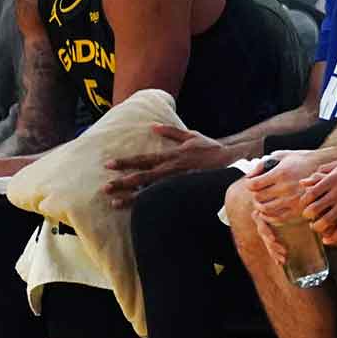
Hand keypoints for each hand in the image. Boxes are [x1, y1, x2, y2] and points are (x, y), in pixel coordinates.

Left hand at [103, 124, 239, 208]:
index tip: (109, 165)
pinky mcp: (184, 191)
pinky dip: (151, 204)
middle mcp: (172, 169)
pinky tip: (139, 211)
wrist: (231, 160)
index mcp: (171, 155)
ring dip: (132, 197)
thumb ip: (170, 131)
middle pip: (143, 177)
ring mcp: (178, 182)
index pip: (143, 159)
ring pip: (151, 191)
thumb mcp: (190, 135)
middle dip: (123, 182)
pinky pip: (165, 199)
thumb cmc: (209, 148)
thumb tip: (153, 126)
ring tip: (115, 203)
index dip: (126, 162)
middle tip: (105, 188)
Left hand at [245, 151, 323, 223]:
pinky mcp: (299, 209)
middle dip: (254, 195)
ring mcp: (293, 200)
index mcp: (281, 173)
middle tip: (257, 193)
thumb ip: (263, 163)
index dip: (249, 184)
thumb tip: (249, 176)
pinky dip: (269, 217)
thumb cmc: (300, 160)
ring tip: (262, 202)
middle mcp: (286, 187)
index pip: (253, 184)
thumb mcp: (282, 155)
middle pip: (258, 197)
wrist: (324, 167)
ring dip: (260, 207)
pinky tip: (269, 212)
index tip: (252, 183)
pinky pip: (278, 218)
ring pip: (266, 209)